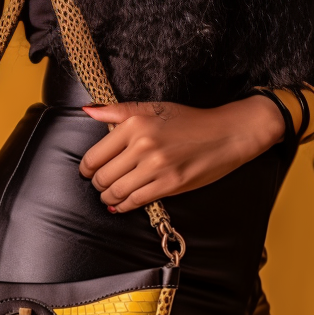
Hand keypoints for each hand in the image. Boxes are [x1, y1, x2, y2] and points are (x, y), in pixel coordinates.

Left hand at [79, 97, 284, 212]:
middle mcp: (142, 145)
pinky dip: (123, 206)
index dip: (87, 168)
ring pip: (116, 192)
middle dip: (97, 184)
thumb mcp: (153, 108)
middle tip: (101, 184)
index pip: (94, 156)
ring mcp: (156, 167)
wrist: (226, 134)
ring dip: (108, 197)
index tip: (88, 171)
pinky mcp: (169, 184)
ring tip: (109, 195)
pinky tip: (120, 205)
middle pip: (102, 177)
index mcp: (134, 125)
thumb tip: (88, 111)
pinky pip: (136, 201)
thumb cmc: (189, 120)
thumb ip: (117, 111)